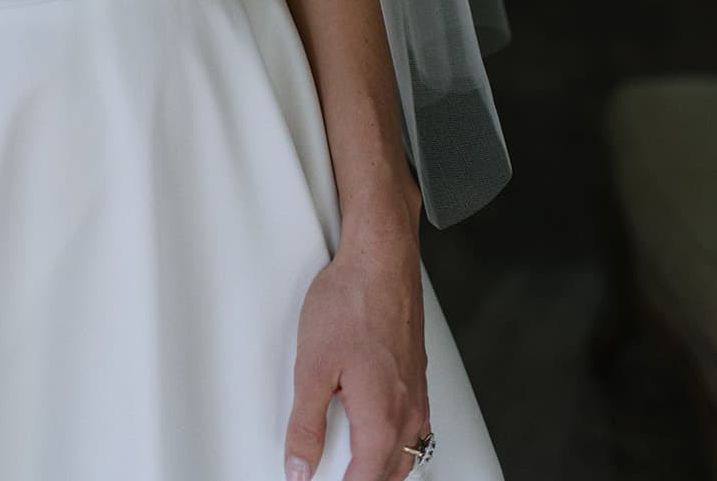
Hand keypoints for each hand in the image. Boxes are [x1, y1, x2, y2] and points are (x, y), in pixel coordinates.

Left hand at [284, 199, 429, 480]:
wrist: (381, 258)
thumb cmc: (352, 300)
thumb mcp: (312, 367)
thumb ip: (305, 425)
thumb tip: (298, 467)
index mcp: (382, 419)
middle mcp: (408, 411)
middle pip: (390, 474)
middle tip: (332, 474)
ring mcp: (417, 392)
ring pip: (408, 452)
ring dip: (383, 468)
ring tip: (354, 465)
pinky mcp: (418, 374)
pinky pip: (416, 427)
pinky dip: (398, 442)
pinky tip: (380, 433)